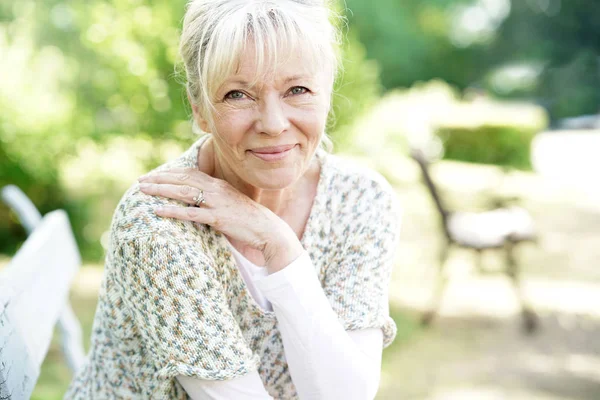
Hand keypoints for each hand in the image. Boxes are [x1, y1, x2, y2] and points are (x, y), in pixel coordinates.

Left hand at [137, 168, 302, 271]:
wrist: (267, 229)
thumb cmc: (247, 219)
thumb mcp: (229, 203)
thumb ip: (213, 199)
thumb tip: (197, 201)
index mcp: (218, 184)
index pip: (189, 173)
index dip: (170, 173)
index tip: (154, 175)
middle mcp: (216, 189)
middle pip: (183, 179)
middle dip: (160, 179)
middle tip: (141, 181)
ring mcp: (217, 203)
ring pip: (184, 192)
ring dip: (162, 190)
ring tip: (144, 191)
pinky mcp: (218, 218)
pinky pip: (191, 213)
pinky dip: (173, 211)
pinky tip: (158, 211)